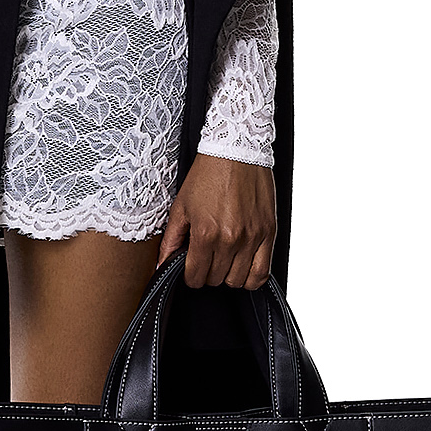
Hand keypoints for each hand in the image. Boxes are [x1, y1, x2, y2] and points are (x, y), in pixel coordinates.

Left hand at [158, 153, 275, 290]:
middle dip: (207, 273)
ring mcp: (252, 238)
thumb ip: (170, 240)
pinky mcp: (269, 232)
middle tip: (205, 259)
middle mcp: (230, 239)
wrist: (236, 150)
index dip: (189, 276)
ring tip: (223, 261)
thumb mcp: (181, 206)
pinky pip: (262, 273)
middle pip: (216, 280)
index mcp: (206, 233)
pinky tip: (243, 267)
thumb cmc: (208, 175)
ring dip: (228, 276)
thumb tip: (161, 265)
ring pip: (238, 280)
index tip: (190, 268)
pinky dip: (252, 278)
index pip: (195, 277)